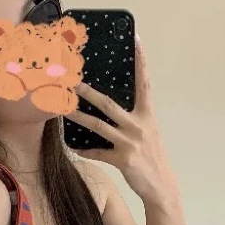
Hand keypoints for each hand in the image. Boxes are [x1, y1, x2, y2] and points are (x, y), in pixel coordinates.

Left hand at [65, 33, 179, 205]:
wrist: (160, 185)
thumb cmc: (152, 157)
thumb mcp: (149, 133)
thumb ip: (134, 118)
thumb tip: (114, 106)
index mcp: (147, 115)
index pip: (144, 83)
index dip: (141, 61)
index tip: (137, 39)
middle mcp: (139, 126)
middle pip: (109, 104)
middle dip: (89, 93)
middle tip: (73, 81)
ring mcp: (130, 143)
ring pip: (98, 126)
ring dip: (79, 117)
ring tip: (64, 109)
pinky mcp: (123, 160)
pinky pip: (98, 153)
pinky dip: (84, 150)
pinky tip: (71, 146)